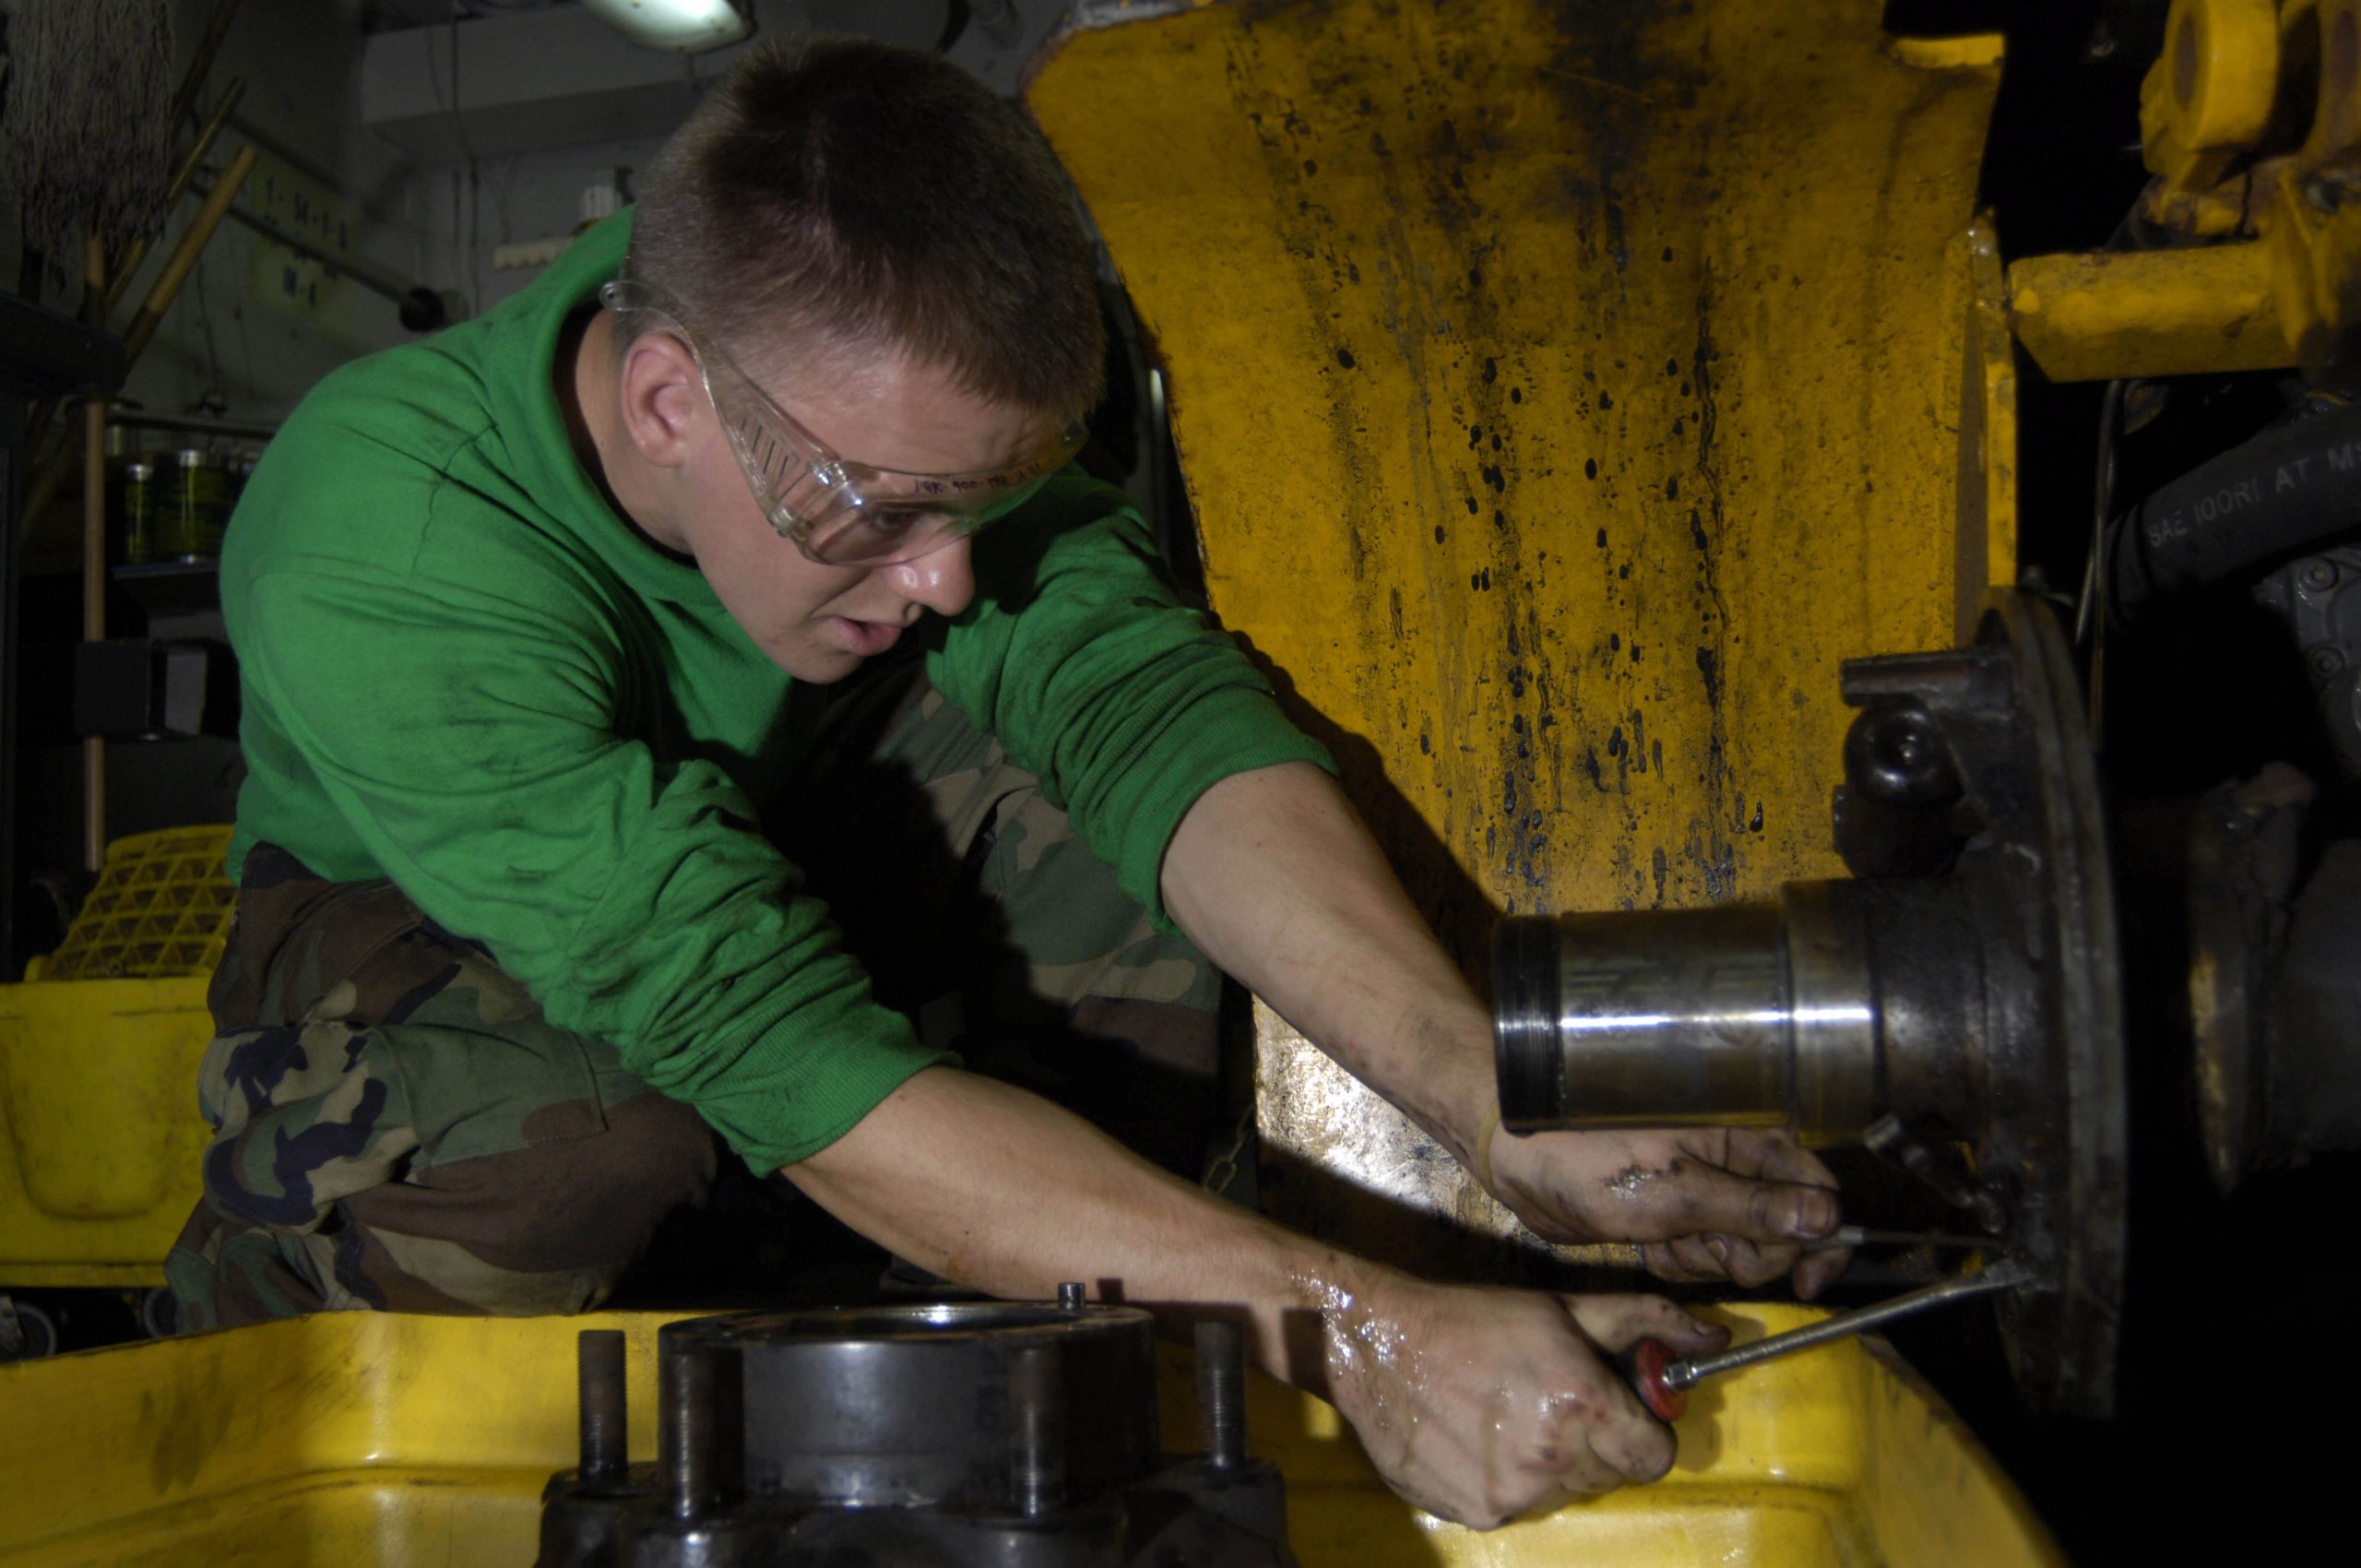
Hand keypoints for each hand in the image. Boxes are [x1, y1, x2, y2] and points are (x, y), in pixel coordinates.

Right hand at [1310, 1269, 1729, 1527]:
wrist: (1380, 1345)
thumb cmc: (1473, 1320)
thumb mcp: (1564, 1308)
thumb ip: (1646, 1322)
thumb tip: (1715, 1337)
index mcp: (1584, 1405)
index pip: (1656, 1456)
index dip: (1642, 1431)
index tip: (1618, 1411)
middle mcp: (1554, 1459)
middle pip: (1611, 1474)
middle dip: (1596, 1441)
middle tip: (1553, 1400)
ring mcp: (1515, 1494)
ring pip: (1567, 1493)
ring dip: (1553, 1463)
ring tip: (1511, 1415)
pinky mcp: (1480, 1513)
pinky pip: (1521, 1506)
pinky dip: (1511, 1479)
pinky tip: (1482, 1438)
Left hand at [1483, 1124, 1849, 1297]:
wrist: (1516, 1158)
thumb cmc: (1586, 1156)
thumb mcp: (1675, 1191)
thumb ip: (1753, 1208)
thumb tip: (1827, 1219)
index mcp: (1743, 1135)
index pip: (1815, 1188)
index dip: (1820, 1237)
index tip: (1810, 1278)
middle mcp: (1731, 1159)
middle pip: (1783, 1230)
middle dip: (1744, 1252)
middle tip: (1696, 1242)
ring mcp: (1702, 1187)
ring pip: (1741, 1248)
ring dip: (1704, 1259)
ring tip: (1659, 1236)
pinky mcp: (1674, 1212)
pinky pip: (1702, 1254)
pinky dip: (1679, 1261)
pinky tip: (1646, 1244)